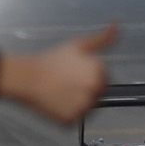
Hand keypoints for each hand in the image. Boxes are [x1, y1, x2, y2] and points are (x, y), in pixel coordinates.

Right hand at [0, 26, 116, 124]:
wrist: (27, 77)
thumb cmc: (52, 60)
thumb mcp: (79, 45)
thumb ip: (103, 38)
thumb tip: (117, 24)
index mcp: (99, 72)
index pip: (104, 79)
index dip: (89, 75)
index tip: (75, 73)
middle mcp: (94, 91)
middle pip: (97, 94)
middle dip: (85, 89)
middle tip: (66, 83)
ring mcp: (83, 107)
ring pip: (87, 108)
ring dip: (78, 103)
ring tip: (60, 91)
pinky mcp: (71, 120)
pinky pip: (74, 118)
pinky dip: (67, 113)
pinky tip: (56, 101)